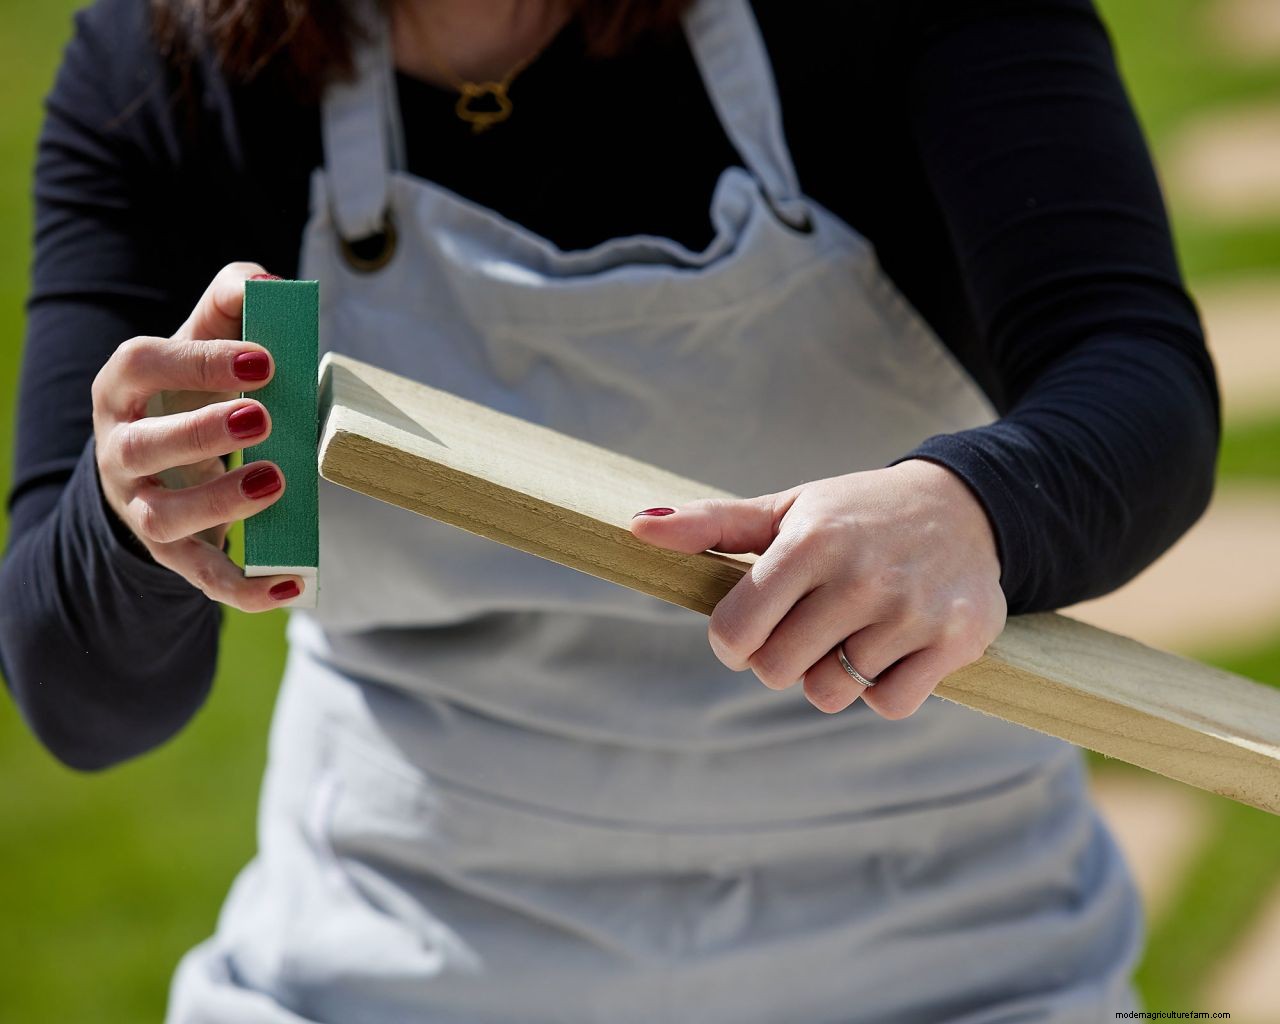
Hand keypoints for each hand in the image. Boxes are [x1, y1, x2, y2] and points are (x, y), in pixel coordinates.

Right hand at [92, 262, 305, 609]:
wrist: (159, 464)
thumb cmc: (190, 389)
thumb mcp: (202, 341)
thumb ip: (230, 303)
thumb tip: (266, 283)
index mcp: (123, 389)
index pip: (142, 365)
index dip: (198, 362)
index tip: (265, 359)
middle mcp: (120, 450)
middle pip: (142, 446)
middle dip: (201, 432)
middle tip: (263, 417)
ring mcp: (140, 506)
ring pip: (163, 517)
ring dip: (219, 503)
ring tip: (276, 480)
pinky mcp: (171, 553)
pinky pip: (201, 577)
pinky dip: (244, 586)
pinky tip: (291, 582)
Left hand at [628, 460, 1005, 717]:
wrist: (967, 508)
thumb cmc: (855, 515)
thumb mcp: (786, 510)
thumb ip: (710, 524)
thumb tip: (635, 527)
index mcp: (810, 542)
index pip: (734, 633)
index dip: (732, 642)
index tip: (748, 628)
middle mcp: (861, 577)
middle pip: (778, 671)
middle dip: (780, 658)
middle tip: (806, 627)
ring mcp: (911, 611)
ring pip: (831, 693)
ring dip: (831, 674)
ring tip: (851, 631)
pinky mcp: (955, 640)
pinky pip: (888, 704)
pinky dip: (881, 689)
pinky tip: (890, 649)